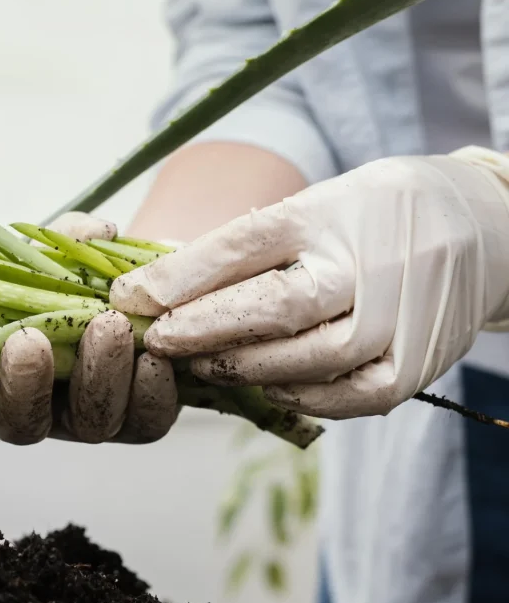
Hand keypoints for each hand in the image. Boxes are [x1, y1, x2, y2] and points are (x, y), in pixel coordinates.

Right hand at [0, 213, 179, 445]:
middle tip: (31, 336)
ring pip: (91, 423)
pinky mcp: (142, 417)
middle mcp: (38, 405)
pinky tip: (157, 360)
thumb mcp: (60, 249)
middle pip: (23, 422)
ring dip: (97, 375)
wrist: (153, 291)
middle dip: (24, 383)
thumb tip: (89, 235)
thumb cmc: (83, 273)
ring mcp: (89, 417)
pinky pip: (147, 421)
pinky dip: (153, 392)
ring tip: (110, 326)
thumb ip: (62, 243)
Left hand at [110, 147, 508, 418]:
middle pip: (276, 308)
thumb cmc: (377, 217)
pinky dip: (300, 396)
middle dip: (203, 331)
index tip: (130, 300)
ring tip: (200, 367)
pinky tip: (263, 388)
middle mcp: (372, 262)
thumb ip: (251, 248)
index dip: (181, 277)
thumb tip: (165, 289)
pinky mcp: (416, 366)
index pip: (247, 243)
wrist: (485, 230)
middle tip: (154, 343)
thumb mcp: (318, 206)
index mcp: (338, 209)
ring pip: (309, 360)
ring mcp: (400, 318)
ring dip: (244, 370)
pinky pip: (348, 396)